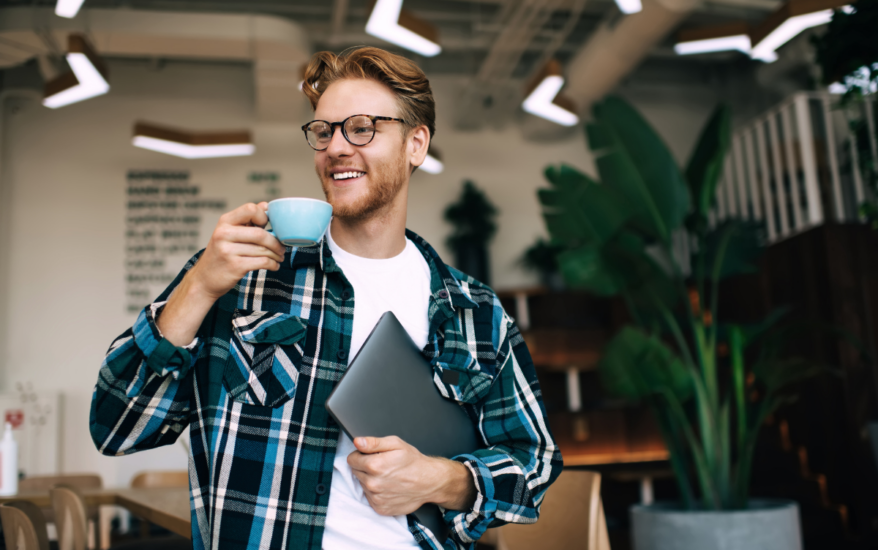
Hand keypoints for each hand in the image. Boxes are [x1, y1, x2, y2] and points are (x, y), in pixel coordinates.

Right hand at [188, 202, 285, 299]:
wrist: (204, 280)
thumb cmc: (221, 254)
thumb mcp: (228, 233)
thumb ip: (246, 219)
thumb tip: (265, 205)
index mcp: (224, 221)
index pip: (250, 209)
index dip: (264, 217)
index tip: (268, 227)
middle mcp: (224, 234)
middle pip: (260, 233)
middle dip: (276, 242)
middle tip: (282, 248)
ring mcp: (228, 250)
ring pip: (263, 250)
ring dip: (276, 255)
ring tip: (279, 257)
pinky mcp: (235, 266)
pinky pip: (262, 262)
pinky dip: (273, 264)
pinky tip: (274, 265)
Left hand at [347, 436, 475, 515]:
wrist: (429, 482)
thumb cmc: (413, 462)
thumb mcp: (395, 444)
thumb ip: (373, 442)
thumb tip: (357, 441)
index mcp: (374, 465)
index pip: (351, 459)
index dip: (360, 455)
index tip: (371, 456)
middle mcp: (373, 483)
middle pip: (356, 472)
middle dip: (365, 467)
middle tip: (382, 465)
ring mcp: (376, 497)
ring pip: (362, 485)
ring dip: (371, 480)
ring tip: (387, 477)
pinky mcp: (380, 508)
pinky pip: (369, 498)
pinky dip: (376, 493)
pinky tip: (388, 487)